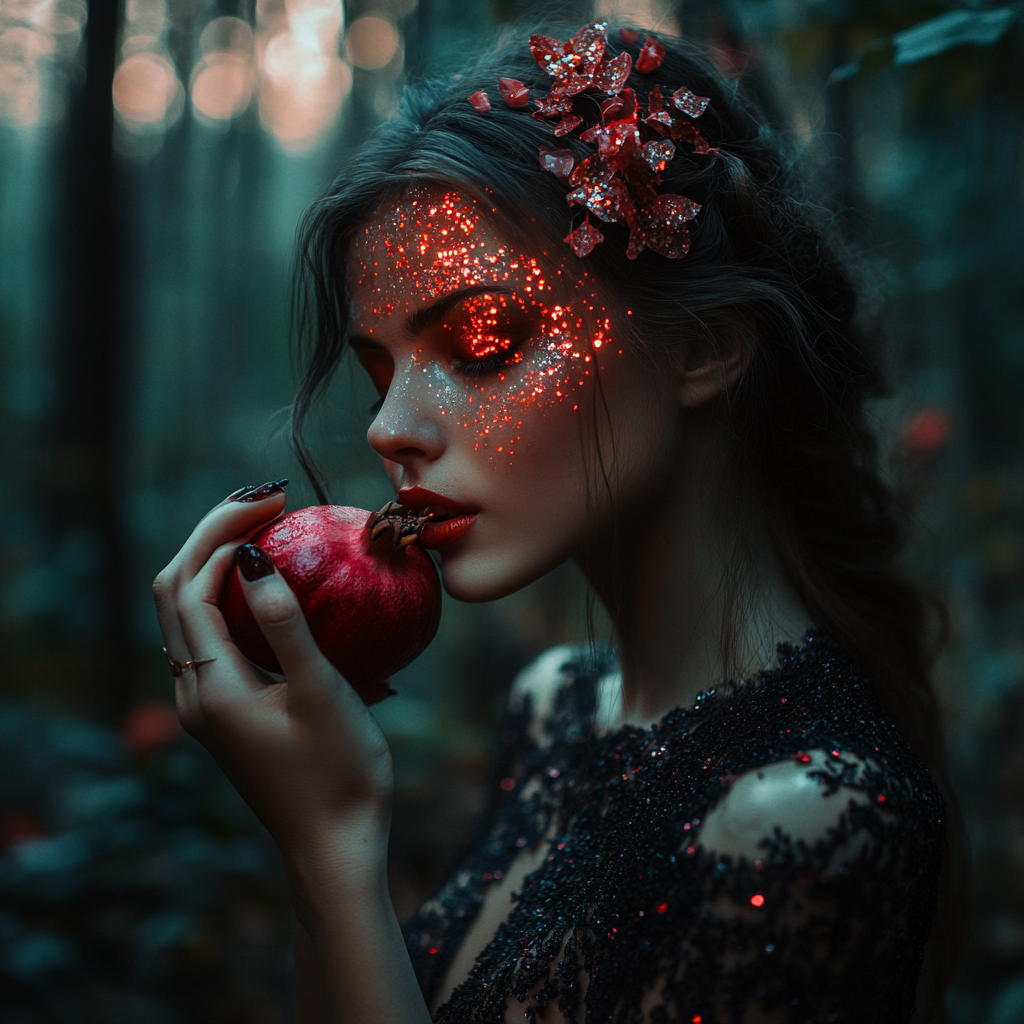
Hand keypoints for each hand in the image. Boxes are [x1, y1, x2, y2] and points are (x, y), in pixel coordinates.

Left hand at [151, 483, 394, 883]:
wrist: (336, 846)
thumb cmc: (337, 772)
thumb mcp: (321, 692)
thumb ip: (285, 623)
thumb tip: (253, 555)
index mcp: (210, 687)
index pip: (190, 585)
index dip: (222, 533)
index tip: (276, 502)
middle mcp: (194, 693)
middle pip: (176, 593)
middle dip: (211, 538)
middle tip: (267, 503)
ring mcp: (208, 705)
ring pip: (190, 615)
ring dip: (218, 565)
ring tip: (269, 530)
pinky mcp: (230, 712)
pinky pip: (216, 639)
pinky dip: (234, 599)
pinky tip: (278, 589)